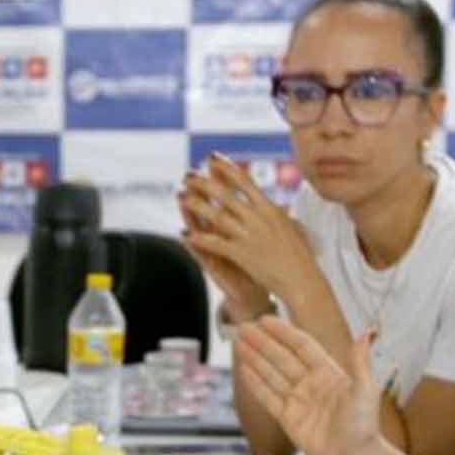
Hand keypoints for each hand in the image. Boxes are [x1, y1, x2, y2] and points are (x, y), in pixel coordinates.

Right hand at [176, 184, 264, 317]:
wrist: (254, 294)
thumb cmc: (258, 267)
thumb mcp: (263, 239)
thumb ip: (262, 220)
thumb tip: (273, 199)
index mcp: (234, 225)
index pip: (225, 197)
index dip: (220, 179)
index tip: (215, 160)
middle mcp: (221, 235)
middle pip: (208, 208)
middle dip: (200, 192)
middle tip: (190, 174)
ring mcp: (215, 250)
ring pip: (200, 229)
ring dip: (190, 215)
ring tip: (181, 200)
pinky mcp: (214, 267)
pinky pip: (201, 255)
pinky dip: (193, 246)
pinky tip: (183, 236)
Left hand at [179, 156, 317, 305]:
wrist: (302, 279)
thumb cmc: (300, 256)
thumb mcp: (292, 227)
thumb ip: (281, 215)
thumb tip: (280, 206)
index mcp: (269, 208)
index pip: (244, 181)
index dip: (226, 168)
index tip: (212, 157)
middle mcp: (258, 217)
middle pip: (226, 194)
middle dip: (204, 182)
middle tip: (187, 174)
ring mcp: (249, 234)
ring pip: (217, 215)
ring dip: (197, 205)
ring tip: (180, 196)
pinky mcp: (242, 253)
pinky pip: (216, 243)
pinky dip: (200, 238)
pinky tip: (184, 234)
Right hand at [235, 316, 381, 454]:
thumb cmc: (364, 425)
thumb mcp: (365, 389)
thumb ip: (360, 361)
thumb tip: (368, 332)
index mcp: (328, 372)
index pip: (301, 346)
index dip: (283, 332)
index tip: (265, 320)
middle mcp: (311, 383)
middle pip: (281, 357)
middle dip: (262, 342)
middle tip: (243, 328)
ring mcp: (298, 400)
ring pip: (271, 374)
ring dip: (255, 359)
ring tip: (238, 344)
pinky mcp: (288, 418)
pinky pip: (268, 397)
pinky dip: (255, 384)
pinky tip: (244, 370)